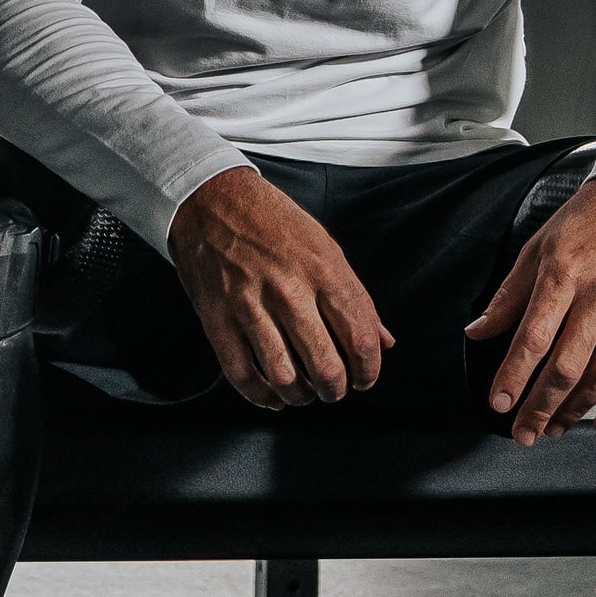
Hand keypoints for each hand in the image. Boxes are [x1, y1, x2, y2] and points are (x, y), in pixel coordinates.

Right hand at [170, 167, 392, 411]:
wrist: (211, 199)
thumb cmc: (272, 222)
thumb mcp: (325, 246)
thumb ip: (355, 296)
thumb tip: (384, 340)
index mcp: (324, 270)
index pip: (359, 337)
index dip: (368, 370)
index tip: (365, 379)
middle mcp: (289, 290)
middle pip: (326, 365)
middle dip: (336, 389)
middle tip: (335, 390)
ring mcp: (250, 306)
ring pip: (286, 378)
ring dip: (302, 397)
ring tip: (306, 394)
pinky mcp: (218, 319)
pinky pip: (243, 375)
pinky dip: (262, 396)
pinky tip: (273, 396)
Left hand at [465, 173, 595, 443]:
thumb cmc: (590, 219)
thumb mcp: (538, 247)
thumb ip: (508, 295)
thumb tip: (477, 331)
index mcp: (563, 275)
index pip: (532, 338)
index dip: (513, 376)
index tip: (499, 402)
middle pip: (566, 366)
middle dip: (540, 407)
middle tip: (524, 431)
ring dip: (576, 409)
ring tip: (556, 427)